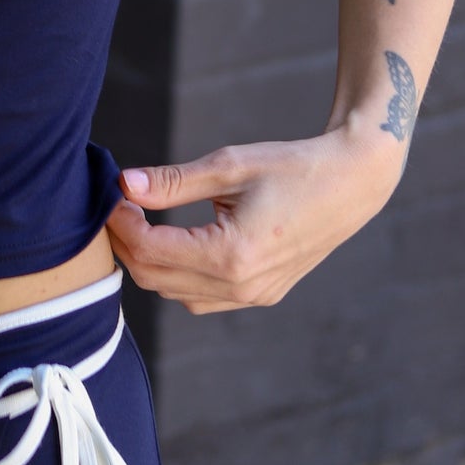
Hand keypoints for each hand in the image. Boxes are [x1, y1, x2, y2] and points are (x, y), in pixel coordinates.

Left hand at [104, 128, 399, 314]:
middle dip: (128, 246)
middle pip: (156, 279)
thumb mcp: (229, 166)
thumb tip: (123, 184)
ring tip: (142, 223)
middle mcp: (241, 286)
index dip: (121, 225)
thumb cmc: (292, 167)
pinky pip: (204, 298)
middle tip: (119, 209)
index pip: (151, 250)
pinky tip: (175, 243)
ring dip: (151, 264)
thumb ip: (172, 181)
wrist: (351, 183)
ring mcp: (254, 297)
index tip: (112, 196)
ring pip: (176, 295)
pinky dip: (179, 277)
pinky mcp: (263, 295)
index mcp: (231, 254)